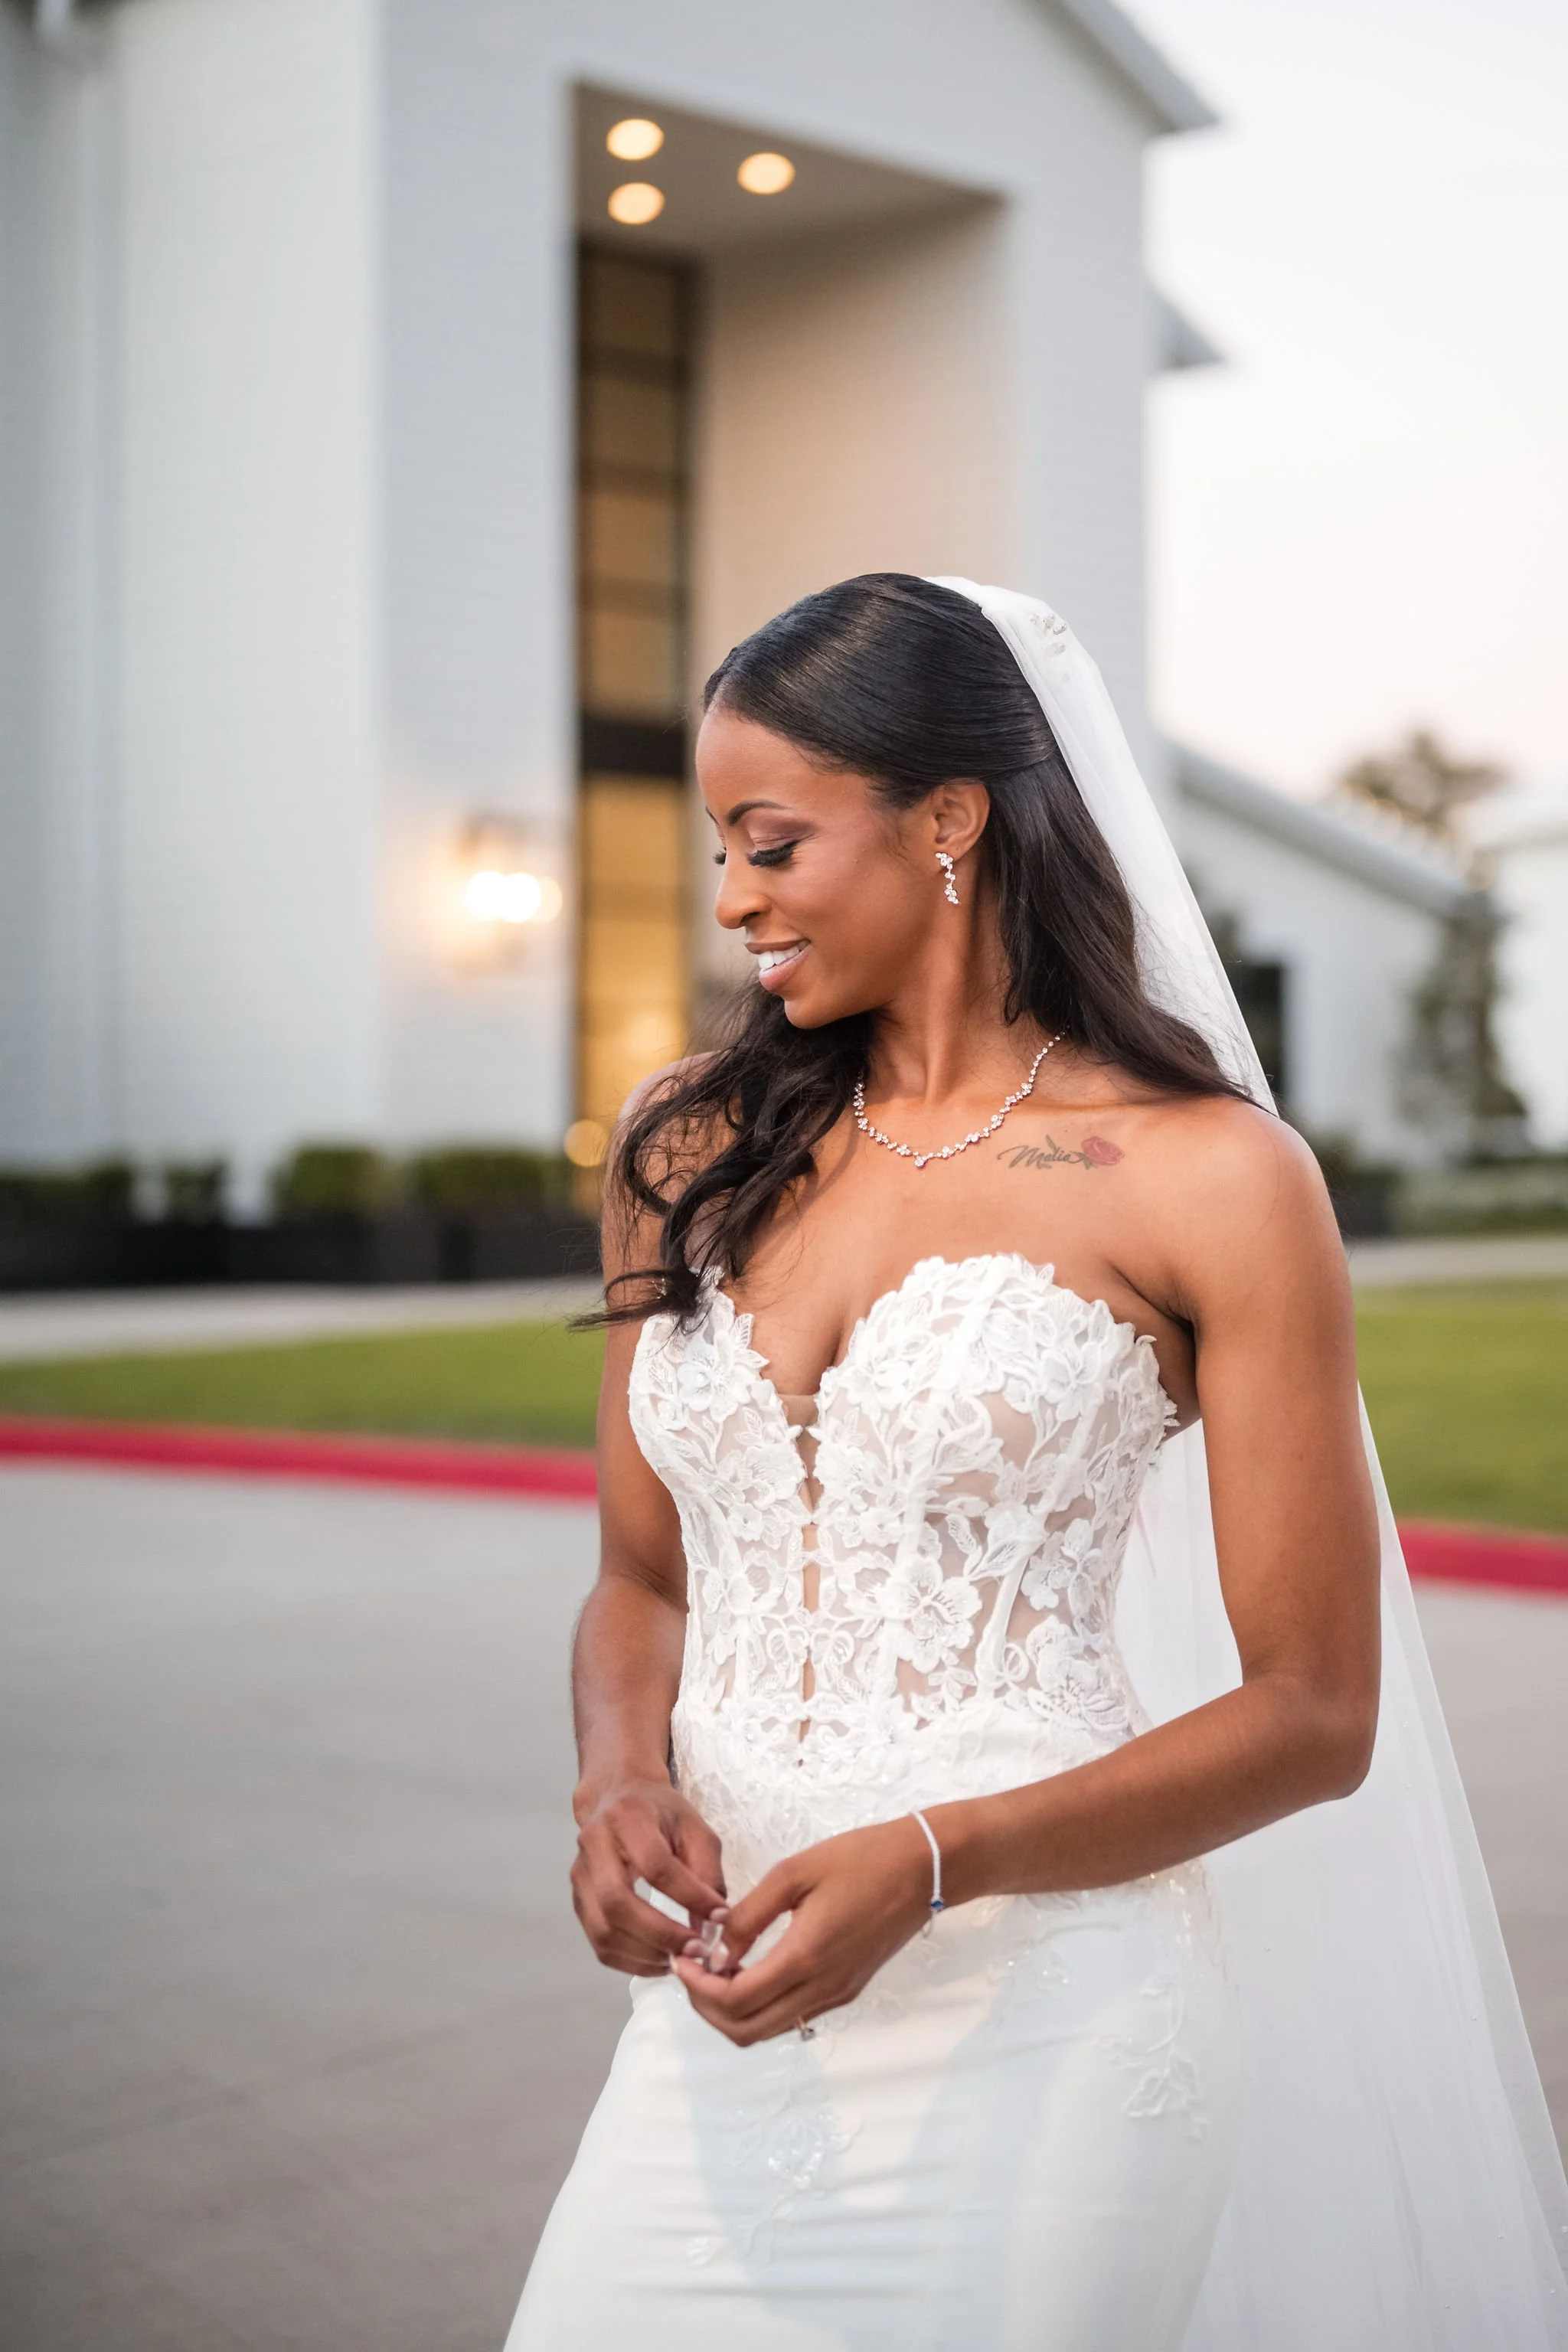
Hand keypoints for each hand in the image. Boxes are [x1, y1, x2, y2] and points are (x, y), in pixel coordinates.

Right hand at [571, 1772, 727, 1976]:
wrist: (617, 1796)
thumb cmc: (661, 1813)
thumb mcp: (695, 1828)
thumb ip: (707, 1872)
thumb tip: (712, 1925)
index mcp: (628, 1817)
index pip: (656, 1865)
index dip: (689, 1897)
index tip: (719, 1917)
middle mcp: (594, 1845)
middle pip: (617, 1902)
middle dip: (661, 1934)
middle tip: (695, 1950)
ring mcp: (580, 1875)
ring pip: (603, 1929)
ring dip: (645, 1955)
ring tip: (679, 1959)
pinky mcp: (577, 1899)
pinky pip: (598, 1942)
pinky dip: (630, 1961)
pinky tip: (658, 1959)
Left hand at [672, 1816, 931, 2043]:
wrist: (922, 1869)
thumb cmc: (859, 1859)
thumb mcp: (794, 1872)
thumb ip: (749, 1916)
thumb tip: (716, 1951)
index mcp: (806, 1957)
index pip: (735, 2001)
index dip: (698, 1988)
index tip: (682, 1959)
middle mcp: (821, 1988)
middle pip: (746, 2030)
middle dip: (707, 2007)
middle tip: (690, 1969)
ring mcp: (835, 1995)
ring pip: (767, 2029)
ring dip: (731, 2011)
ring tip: (714, 1969)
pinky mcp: (845, 1991)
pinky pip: (790, 2015)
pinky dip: (759, 2005)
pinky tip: (748, 1968)